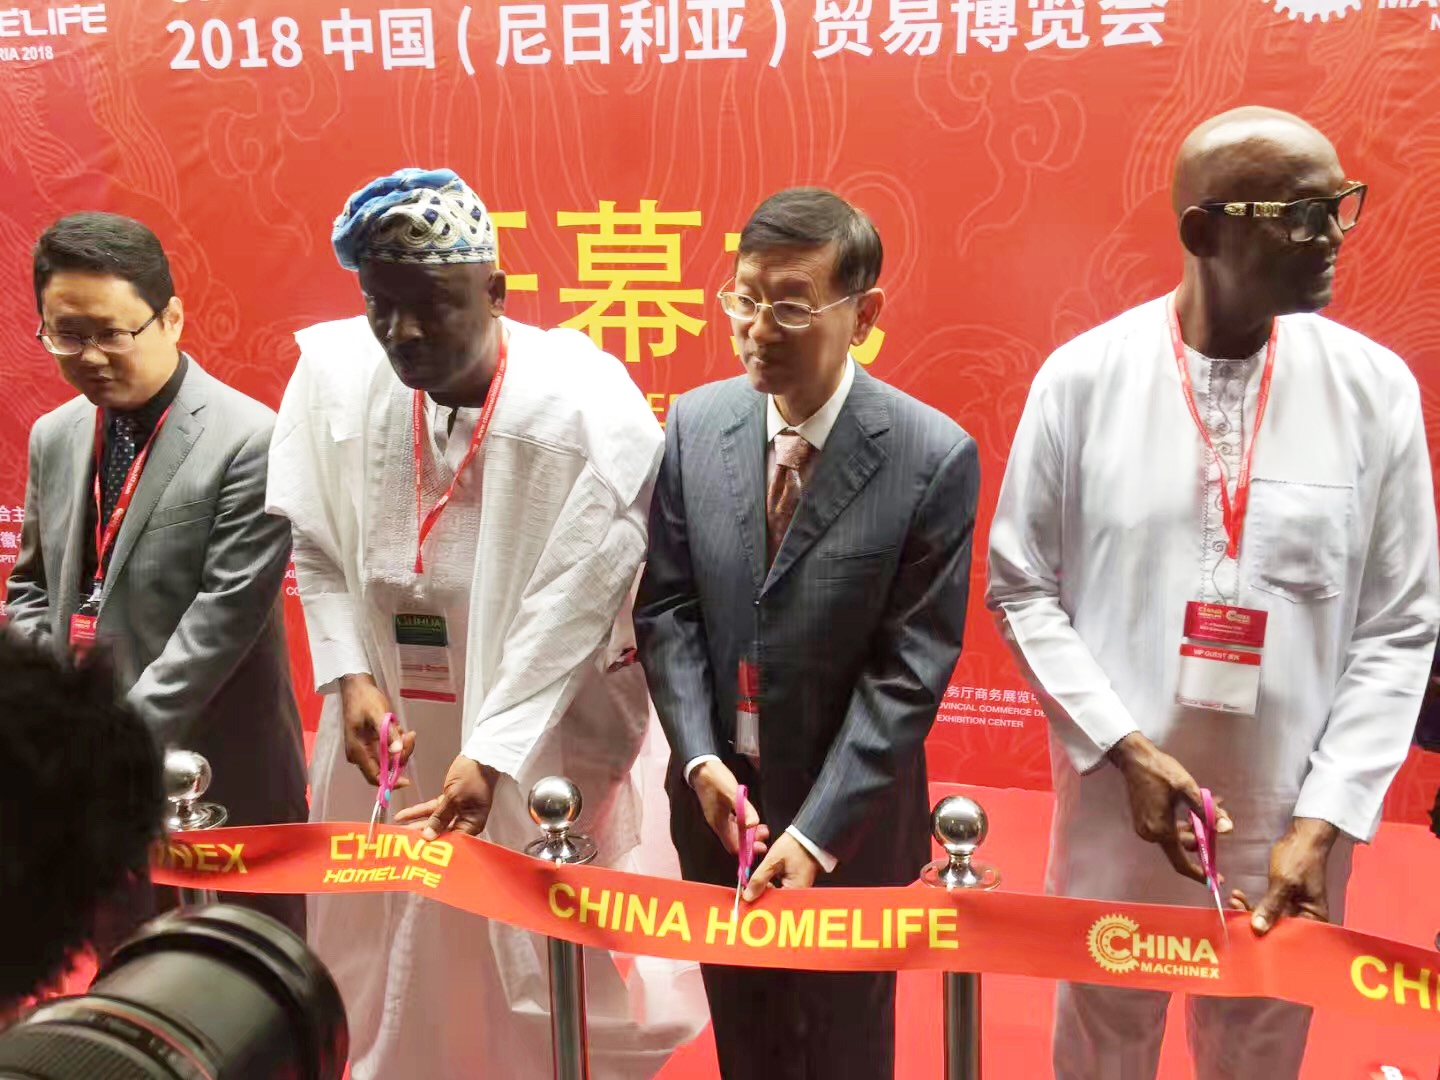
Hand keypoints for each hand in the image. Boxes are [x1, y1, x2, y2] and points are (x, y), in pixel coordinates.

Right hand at [339, 674, 414, 786]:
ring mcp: (365, 748)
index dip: (391, 781)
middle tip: (410, 736)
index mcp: (358, 751)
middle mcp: (360, 754)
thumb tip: (398, 752)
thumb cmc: (365, 699)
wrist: (356, 686)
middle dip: (400, 756)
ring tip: (405, 730)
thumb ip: (388, 734)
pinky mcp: (371, 742)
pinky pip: (387, 749)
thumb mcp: (378, 714)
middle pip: (384, 768)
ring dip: (400, 747)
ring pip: (388, 758)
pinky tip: (399, 729)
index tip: (407, 779)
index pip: (374, 777)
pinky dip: (396, 742)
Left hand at [395, 755, 500, 838]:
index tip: (417, 853)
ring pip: (433, 822)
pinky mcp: (449, 802)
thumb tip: (428, 837)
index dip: (436, 848)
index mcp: (471, 824)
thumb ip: (440, 817)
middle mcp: (464, 821)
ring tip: (398, 831)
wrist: (480, 756)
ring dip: (416, 824)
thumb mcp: (455, 797)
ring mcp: (456, 811)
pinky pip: (432, 809)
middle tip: (402, 844)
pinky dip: (418, 811)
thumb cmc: (472, 777)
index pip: (452, 843)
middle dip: (422, 838)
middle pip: (441, 834)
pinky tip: (401, 815)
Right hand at [691, 760, 770, 858]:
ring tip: (762, 828)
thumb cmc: (716, 779)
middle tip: (765, 834)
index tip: (761, 844)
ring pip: (736, 832)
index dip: (747, 848)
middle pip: (736, 841)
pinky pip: (734, 823)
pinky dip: (744, 824)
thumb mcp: (731, 792)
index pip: (733, 846)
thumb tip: (753, 824)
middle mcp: (718, 824)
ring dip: (749, 832)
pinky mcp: (721, 810)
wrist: (701, 767)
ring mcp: (719, 817)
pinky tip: (752, 819)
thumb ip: (743, 809)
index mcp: (719, 823)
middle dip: (751, 840)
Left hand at [743, 832, 819, 899]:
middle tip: (748, 886)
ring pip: (774, 896)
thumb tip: (748, 895)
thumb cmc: (795, 846)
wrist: (809, 836)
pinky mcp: (794, 884)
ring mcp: (796, 890)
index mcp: (794, 892)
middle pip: (773, 902)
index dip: (757, 901)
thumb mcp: (773, 861)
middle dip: (760, 894)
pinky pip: (779, 889)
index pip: (772, 905)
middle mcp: (797, 895)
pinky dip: (770, 884)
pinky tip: (764, 878)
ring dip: (764, 889)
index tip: (746, 895)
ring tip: (756, 880)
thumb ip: (759, 879)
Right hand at [1107, 732, 1231, 882]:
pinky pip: (1169, 829)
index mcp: (1161, 830)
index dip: (1201, 873)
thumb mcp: (1187, 788)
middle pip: (1183, 847)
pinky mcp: (1144, 821)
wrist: (1134, 758)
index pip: (1182, 863)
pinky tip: (1195, 806)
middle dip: (1203, 835)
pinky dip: (1184, 822)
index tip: (1217, 879)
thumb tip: (1227, 829)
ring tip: (1211, 804)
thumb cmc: (1161, 771)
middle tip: (1219, 815)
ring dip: (1196, 826)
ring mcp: (1146, 828)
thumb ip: (1207, 811)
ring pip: (1177, 837)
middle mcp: (1151, 834)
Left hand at [1228, 817, 1336, 934]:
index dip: (1268, 938)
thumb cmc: (1298, 859)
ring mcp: (1293, 907)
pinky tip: (1237, 895)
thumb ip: (1271, 906)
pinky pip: (1267, 906)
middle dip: (1254, 923)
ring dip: (1250, 910)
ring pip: (1269, 918)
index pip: (1290, 936)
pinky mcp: (1283, 898)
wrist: (1302, 836)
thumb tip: (1257, 930)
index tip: (1245, 933)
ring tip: (1233, 900)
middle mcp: (1305, 917)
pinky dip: (1253, 903)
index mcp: (1314, 918)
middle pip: (1278, 929)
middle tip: (1233, 913)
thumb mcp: (1284, 883)